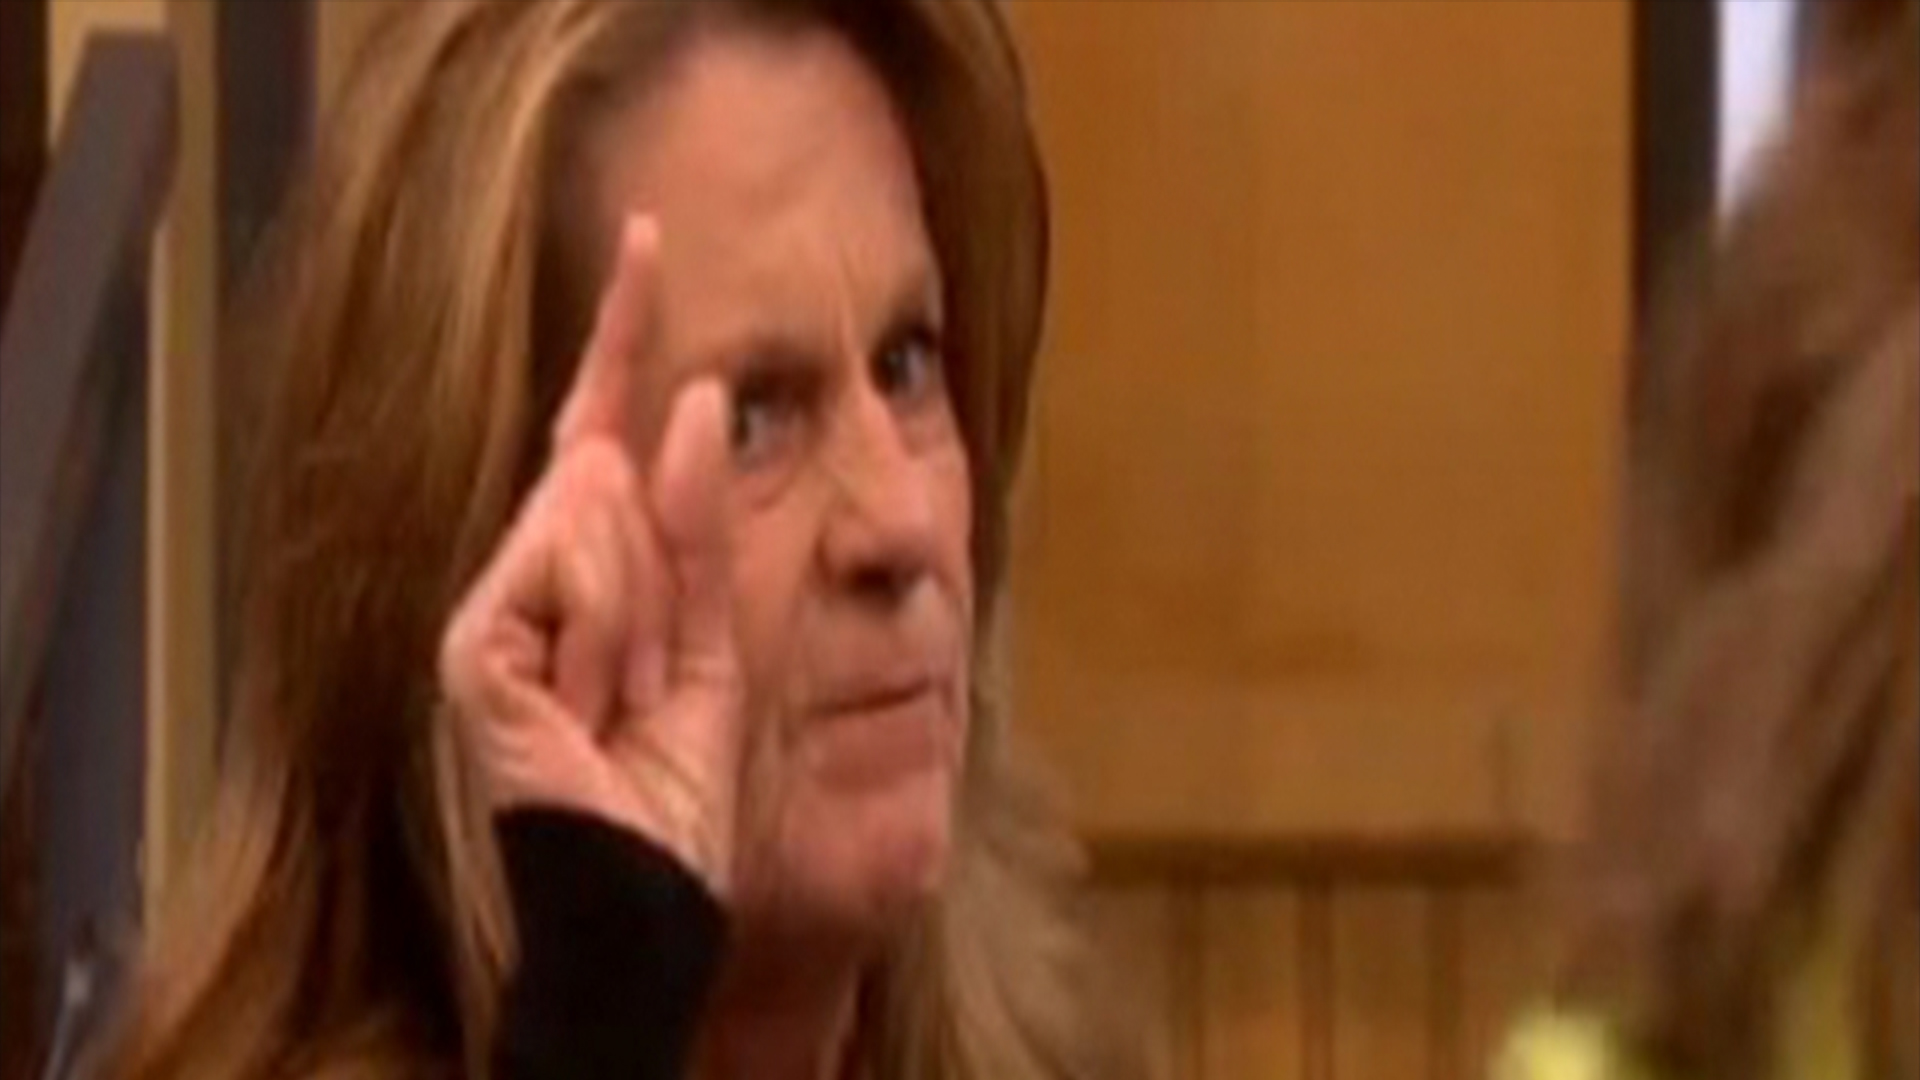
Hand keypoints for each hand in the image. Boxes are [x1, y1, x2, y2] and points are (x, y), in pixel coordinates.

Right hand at [438, 216, 742, 896]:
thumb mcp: (714, 634)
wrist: (649, 880)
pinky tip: (591, 700)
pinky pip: (569, 570)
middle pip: (611, 460)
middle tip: (658, 675)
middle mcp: (534, 564)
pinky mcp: (468, 642)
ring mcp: (495, 602)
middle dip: (669, 568)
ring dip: (647, 619)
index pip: (607, 423)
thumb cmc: (677, 771)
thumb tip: (696, 394)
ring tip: (625, 700)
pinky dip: (610, 635)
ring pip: (597, 511)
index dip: (627, 333)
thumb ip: (697, 521)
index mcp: (593, 559)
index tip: (649, 234)